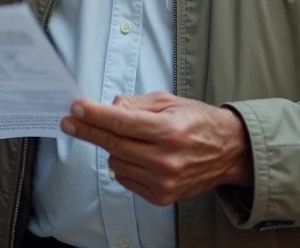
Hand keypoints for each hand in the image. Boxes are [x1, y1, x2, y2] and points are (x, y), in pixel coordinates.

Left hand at [61, 91, 252, 206]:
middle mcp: (166, 158)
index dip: (95, 115)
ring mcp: (163, 181)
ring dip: (114, 148)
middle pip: (114, 144)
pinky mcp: (162, 196)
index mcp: (169, 130)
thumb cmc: (199, 122)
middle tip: (70, 121)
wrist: (229, 152)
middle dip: (88, 130)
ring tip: (131, 139)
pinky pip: (126, 179)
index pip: (122, 122)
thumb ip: (137, 104)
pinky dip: (124, 165)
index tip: (75, 109)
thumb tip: (109, 107)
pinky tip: (138, 155)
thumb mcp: (170, 102)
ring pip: (116, 162)